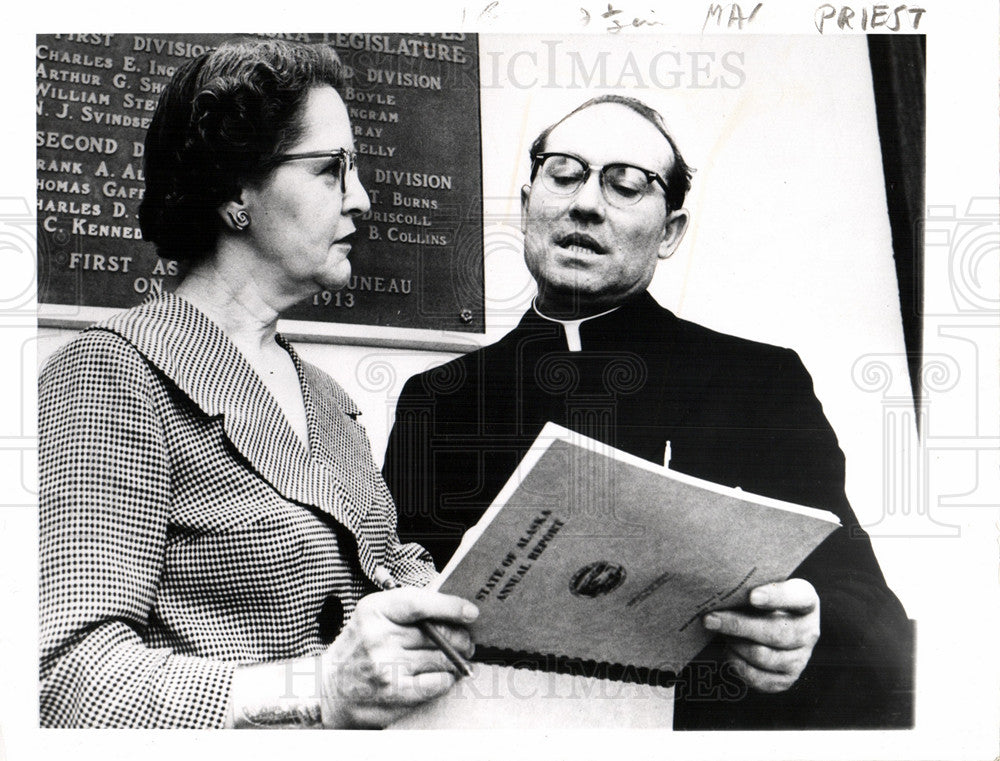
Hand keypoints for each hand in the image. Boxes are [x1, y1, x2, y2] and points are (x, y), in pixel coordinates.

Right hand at [319, 588, 477, 727]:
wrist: (328, 689)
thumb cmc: (359, 646)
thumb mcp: (372, 615)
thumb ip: (406, 608)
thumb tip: (451, 609)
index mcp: (374, 610)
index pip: (419, 604)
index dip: (449, 606)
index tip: (471, 612)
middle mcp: (378, 637)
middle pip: (437, 634)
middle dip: (461, 638)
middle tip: (468, 641)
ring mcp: (386, 667)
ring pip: (441, 659)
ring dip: (455, 660)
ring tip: (457, 659)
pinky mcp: (394, 693)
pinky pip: (437, 683)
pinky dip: (446, 679)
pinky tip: (442, 676)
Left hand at [702, 578, 819, 693]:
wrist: (770, 622)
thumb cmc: (761, 600)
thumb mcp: (762, 586)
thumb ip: (750, 586)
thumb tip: (721, 590)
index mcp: (806, 600)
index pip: (797, 597)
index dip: (775, 597)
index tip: (752, 596)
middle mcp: (809, 631)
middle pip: (775, 633)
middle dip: (738, 626)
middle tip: (710, 619)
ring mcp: (801, 657)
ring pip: (764, 656)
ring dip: (736, 646)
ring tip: (722, 635)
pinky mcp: (788, 678)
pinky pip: (760, 678)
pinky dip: (738, 665)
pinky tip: (730, 652)